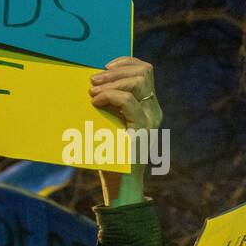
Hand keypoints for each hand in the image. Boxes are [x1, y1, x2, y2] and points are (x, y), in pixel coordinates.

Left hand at [90, 56, 159, 206]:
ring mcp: (151, 119)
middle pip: (144, 71)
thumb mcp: (109, 120)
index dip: (125, 62)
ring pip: (140, 81)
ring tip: (93, 92)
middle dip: (115, 70)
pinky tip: (95, 102)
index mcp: (148, 106)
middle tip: (93, 81)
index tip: (103, 67)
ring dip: (112, 82)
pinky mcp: (143, 129)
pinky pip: (129, 101)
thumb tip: (92, 78)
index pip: (145, 70)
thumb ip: (110, 102)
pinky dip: (109, 96)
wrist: (119, 183)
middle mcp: (154, 110)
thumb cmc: (109, 152)